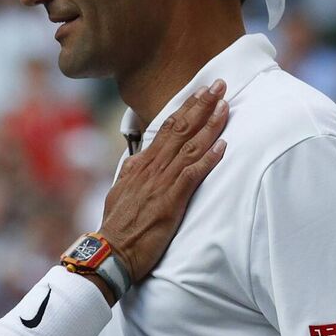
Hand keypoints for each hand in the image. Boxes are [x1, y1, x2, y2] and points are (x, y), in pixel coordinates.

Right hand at [99, 79, 228, 284]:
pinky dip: (208, 159)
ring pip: (189, 147)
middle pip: (180, 129)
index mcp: (141, 164)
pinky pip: (191, 175)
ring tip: (225, 106)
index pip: (167, 128)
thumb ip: (131, 172)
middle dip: (201, 105)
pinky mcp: (169, 201)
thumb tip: (137, 158)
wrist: (110, 250)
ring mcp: (160, 183)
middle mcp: (151, 168)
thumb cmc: (117, 225)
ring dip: (209, 125)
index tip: (201, 92)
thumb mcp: (120, 190)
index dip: (186, 108)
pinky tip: (223, 147)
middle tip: (219, 85)